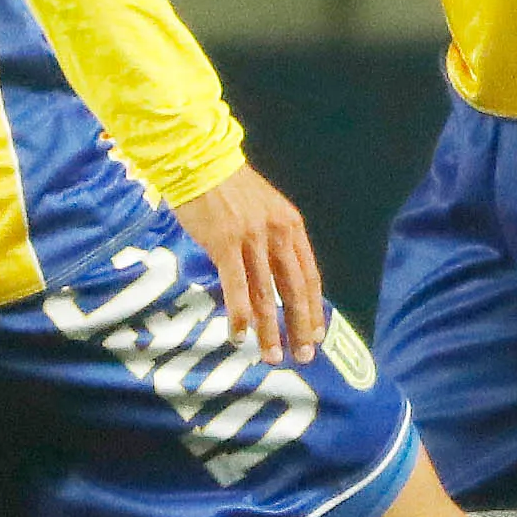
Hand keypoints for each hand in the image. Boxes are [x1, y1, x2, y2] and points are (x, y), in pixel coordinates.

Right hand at [174, 162, 326, 366]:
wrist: (199, 160)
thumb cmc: (227, 186)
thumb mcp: (263, 208)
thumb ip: (273, 239)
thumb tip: (275, 277)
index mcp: (291, 225)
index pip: (310, 276)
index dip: (315, 309)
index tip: (317, 335)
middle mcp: (277, 234)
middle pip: (295, 290)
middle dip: (299, 327)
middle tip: (303, 356)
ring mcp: (251, 239)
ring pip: (267, 295)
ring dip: (270, 331)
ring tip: (271, 356)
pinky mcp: (224, 244)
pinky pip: (236, 288)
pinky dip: (240, 316)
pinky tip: (239, 336)